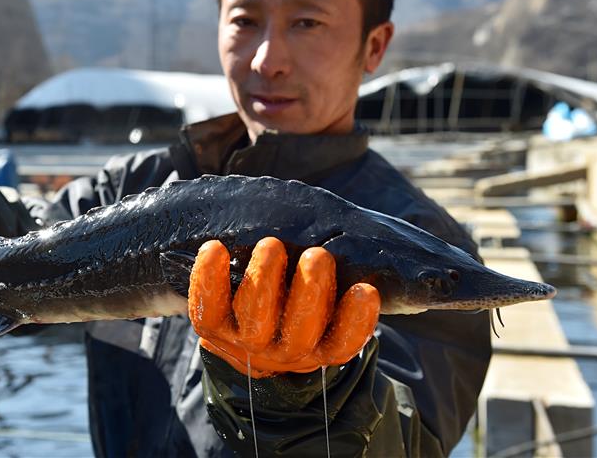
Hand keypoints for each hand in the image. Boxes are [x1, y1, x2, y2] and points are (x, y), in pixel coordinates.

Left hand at [188, 237, 379, 377]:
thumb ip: (349, 275)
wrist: (241, 326)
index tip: (367, 290)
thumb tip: (390, 251)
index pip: (343, 343)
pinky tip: (214, 248)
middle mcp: (284, 350)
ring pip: (256, 319)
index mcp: (319, 345)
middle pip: (299, 332)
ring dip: (265, 281)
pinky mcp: (212, 327)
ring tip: (271, 246)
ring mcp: (246, 341)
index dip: (357, 321)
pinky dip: (208, 278)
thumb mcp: (326, 295)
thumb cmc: (295, 297)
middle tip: (317, 255)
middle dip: (310, 293)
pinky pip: (206, 309)